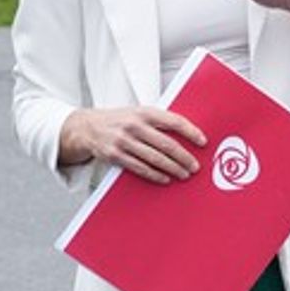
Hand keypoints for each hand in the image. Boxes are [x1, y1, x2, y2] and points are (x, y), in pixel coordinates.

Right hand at [63, 106, 205, 183]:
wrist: (87, 127)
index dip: (190, 131)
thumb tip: (185, 133)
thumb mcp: (137, 112)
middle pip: (167, 144)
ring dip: (173, 169)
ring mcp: (124, 141)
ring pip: (155, 158)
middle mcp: (134, 125)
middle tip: (194, 166)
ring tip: (183, 174)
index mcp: (144, 112)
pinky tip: (165, 178)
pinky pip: (140, 168)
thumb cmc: (118, 120)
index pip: (173, 121)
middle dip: (184, 157)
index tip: (202, 141)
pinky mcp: (115, 155)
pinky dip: (155, 175)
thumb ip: (157, 121)